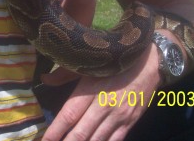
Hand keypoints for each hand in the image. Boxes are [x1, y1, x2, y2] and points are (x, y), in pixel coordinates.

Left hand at [41, 45, 161, 140]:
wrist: (149, 61)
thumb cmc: (114, 62)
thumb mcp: (89, 64)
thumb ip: (64, 74)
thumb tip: (44, 80)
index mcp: (90, 89)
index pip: (69, 115)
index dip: (55, 131)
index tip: (44, 140)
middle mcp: (103, 105)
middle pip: (81, 133)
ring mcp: (119, 116)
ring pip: (97, 140)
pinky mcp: (130, 123)